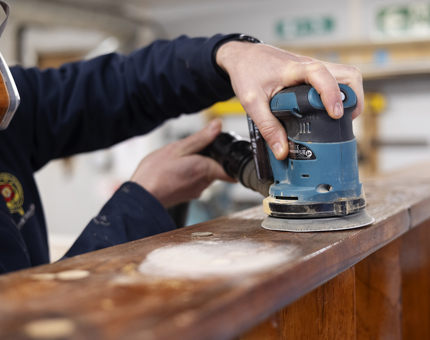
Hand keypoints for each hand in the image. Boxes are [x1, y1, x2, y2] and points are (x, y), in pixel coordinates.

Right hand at [131, 119, 235, 207]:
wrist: (142, 197)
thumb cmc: (156, 173)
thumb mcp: (178, 148)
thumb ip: (201, 138)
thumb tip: (217, 126)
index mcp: (205, 169)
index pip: (232, 170)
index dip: (231, 160)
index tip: (225, 152)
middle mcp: (204, 183)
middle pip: (216, 167)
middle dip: (208, 157)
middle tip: (191, 151)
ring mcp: (196, 191)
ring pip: (205, 174)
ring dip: (196, 165)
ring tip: (179, 161)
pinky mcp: (188, 195)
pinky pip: (194, 181)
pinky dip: (188, 174)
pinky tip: (174, 171)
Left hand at [216, 41, 363, 159]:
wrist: (242, 55)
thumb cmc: (246, 72)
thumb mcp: (251, 103)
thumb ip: (267, 127)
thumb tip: (282, 151)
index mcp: (292, 70)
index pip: (320, 74)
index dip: (332, 93)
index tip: (335, 114)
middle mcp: (307, 65)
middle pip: (347, 73)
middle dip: (353, 97)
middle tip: (344, 120)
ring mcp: (312, 67)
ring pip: (344, 75)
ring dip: (348, 96)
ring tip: (339, 118)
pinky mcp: (312, 72)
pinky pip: (335, 79)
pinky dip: (338, 94)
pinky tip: (326, 111)